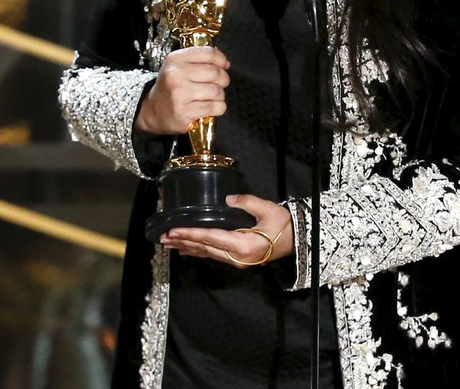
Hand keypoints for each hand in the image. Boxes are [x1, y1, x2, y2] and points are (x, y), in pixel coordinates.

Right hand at [135, 46, 228, 135]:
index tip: (224, 66)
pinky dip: (218, 108)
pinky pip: (214, 107)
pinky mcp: (185, 111)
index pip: (209, 53)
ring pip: (217, 91)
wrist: (152, 110)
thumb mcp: (178, 66)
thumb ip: (199, 60)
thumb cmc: (170, 87)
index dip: (222, 60)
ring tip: (211, 97)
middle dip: (223, 80)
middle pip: (216, 73)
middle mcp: (176, 74)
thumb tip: (225, 63)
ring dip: (219, 96)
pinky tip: (210, 108)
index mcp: (176, 59)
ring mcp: (179, 93)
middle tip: (219, 84)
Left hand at [160, 194, 292, 267]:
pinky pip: (213, 256)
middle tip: (163, 237)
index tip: (172, 231)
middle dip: (182, 242)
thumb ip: (246, 202)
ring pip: (206, 254)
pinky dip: (198, 252)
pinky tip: (187, 250)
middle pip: (204, 248)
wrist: (296, 240)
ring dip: (187, 248)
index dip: (190, 234)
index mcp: (243, 245)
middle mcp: (236, 257)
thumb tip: (227, 199)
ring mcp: (236, 261)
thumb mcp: (267, 209)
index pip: (210, 238)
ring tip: (169, 244)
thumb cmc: (282, 224)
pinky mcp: (237, 260)